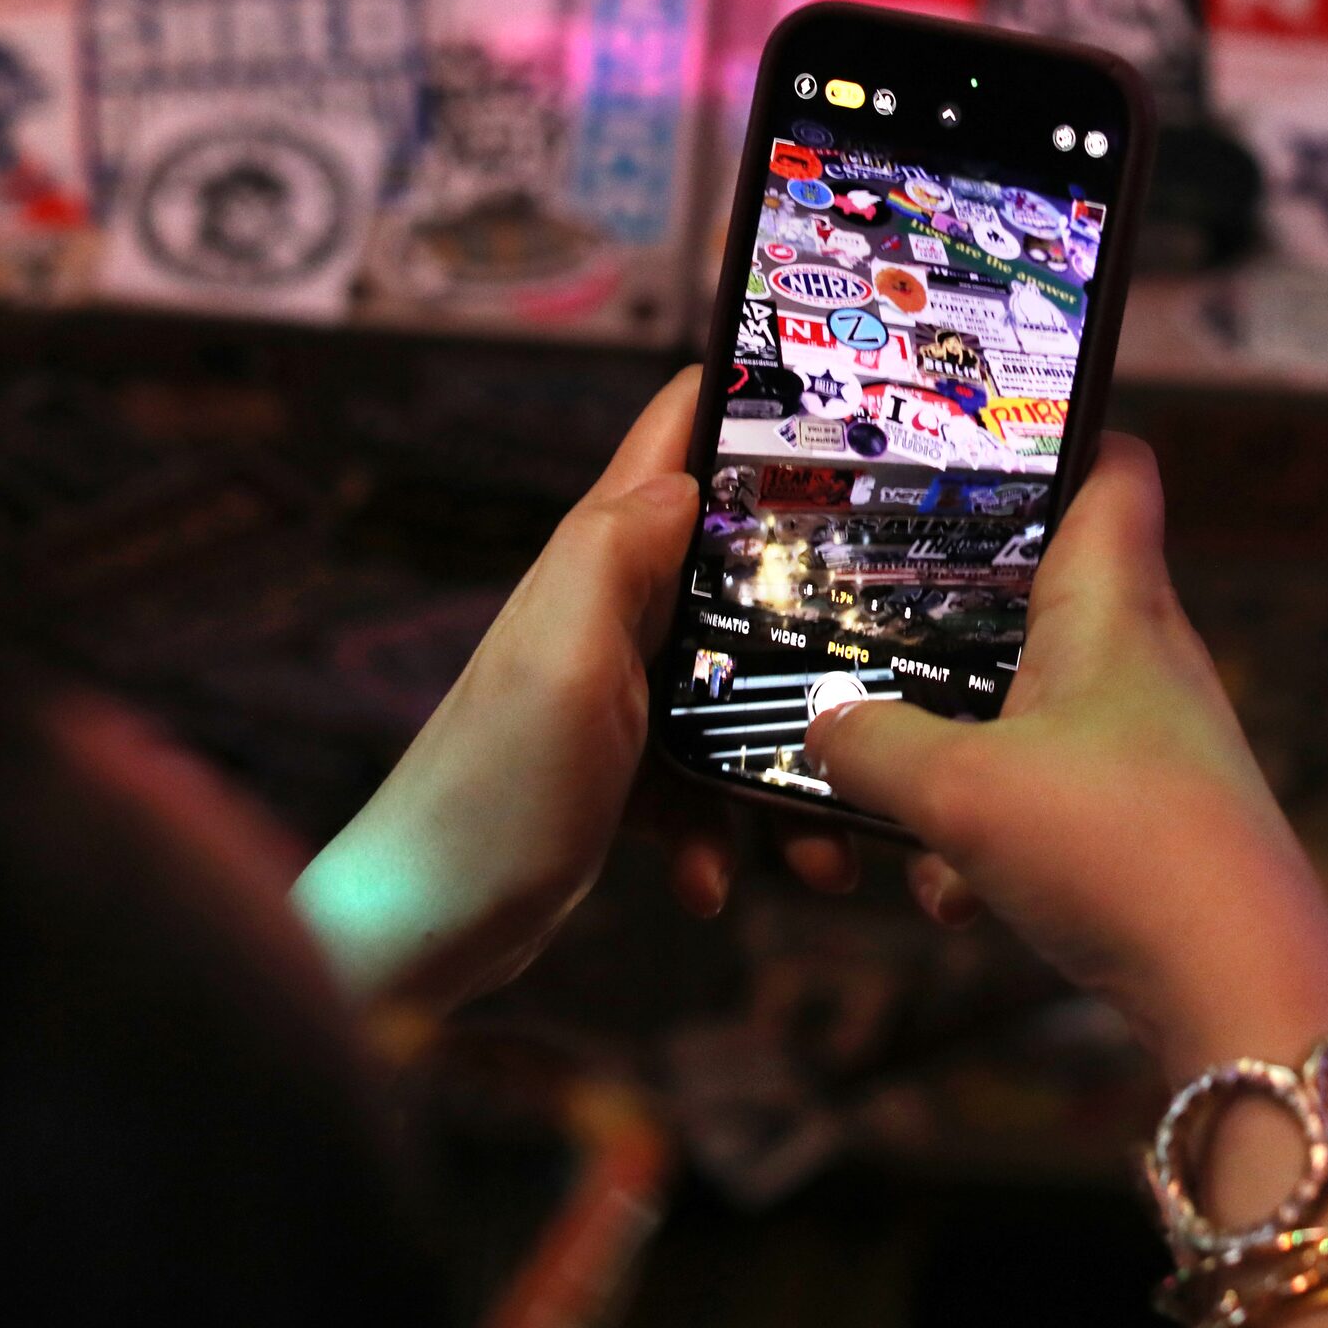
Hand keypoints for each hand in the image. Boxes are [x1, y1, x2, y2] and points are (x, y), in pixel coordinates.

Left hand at [294, 368, 849, 1009]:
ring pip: (749, 685)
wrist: (424, 934)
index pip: (678, 431)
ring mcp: (627, 690)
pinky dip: (731, 830)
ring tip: (823, 836)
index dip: (756, 393)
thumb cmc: (488, 793)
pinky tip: (719, 876)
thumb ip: (616, 555)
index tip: (857, 393)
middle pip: (742, 558)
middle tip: (904, 620)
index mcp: (600, 558)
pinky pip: (717, 779)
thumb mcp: (561, 659)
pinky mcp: (633, 770)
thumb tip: (687, 473)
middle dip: (821, 594)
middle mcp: (615, 608)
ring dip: (790, 757)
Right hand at [803, 434, 1327, 1084]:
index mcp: (1113, 601)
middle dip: (953, 615)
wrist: (1244, 993)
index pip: (1113, 464)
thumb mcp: (959, 795)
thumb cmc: (1123, 854)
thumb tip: (820, 722)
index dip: (1051, 433)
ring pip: (1032, 705)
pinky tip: (957, 896)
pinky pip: (1050, 791)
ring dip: (959, 750)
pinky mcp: (1151, 813)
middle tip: (866, 625)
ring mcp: (1151, 735)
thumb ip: (870, 746)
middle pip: (1047, 588)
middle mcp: (1143, 652)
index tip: (966, 440)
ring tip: (896, 806)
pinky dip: (996, 832)